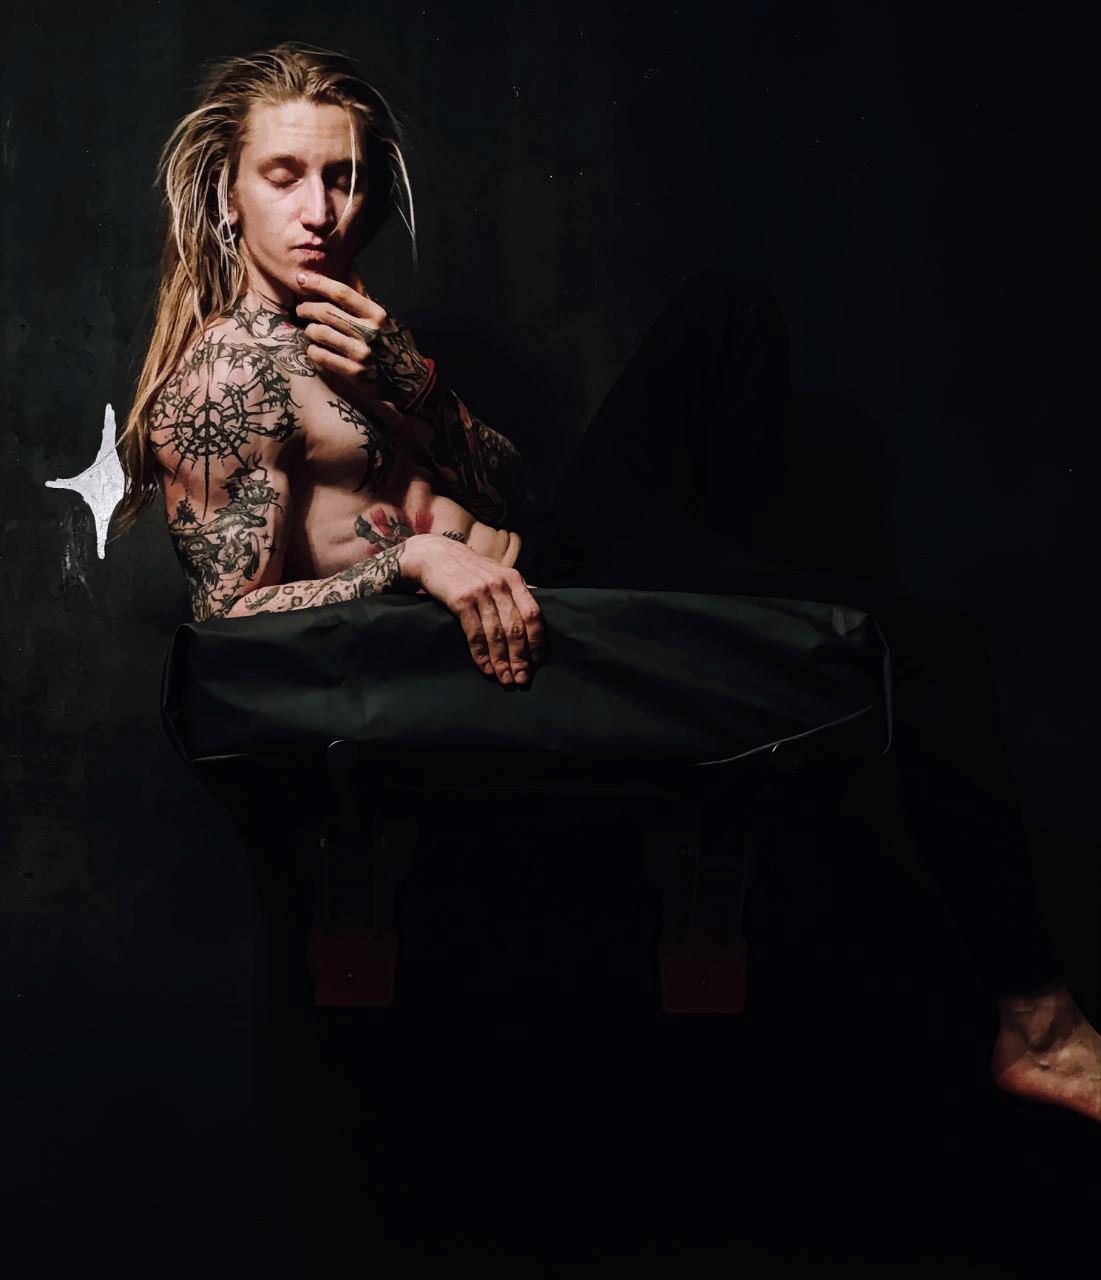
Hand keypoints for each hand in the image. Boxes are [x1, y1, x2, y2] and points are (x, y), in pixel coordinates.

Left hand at [295, 267, 431, 409]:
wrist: (410, 379)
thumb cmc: (391, 344)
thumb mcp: (383, 319)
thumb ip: (363, 300)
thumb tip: (344, 270)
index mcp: (377, 315)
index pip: (342, 293)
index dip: (318, 283)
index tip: (301, 279)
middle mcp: (370, 332)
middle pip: (326, 312)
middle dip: (307, 308)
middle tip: (301, 309)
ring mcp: (362, 354)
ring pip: (319, 333)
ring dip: (309, 330)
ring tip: (311, 331)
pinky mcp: (355, 373)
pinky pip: (321, 356)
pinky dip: (313, 350)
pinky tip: (315, 349)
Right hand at [405, 534, 543, 684]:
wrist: (435, 555)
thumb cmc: (469, 569)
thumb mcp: (498, 572)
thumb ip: (517, 590)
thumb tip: (537, 609)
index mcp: (514, 580)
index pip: (533, 614)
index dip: (536, 640)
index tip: (537, 661)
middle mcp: (500, 586)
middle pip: (516, 629)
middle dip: (520, 658)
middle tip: (522, 678)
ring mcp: (480, 593)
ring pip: (497, 635)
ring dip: (502, 661)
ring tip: (505, 679)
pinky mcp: (461, 601)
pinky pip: (475, 634)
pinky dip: (482, 655)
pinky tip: (486, 669)